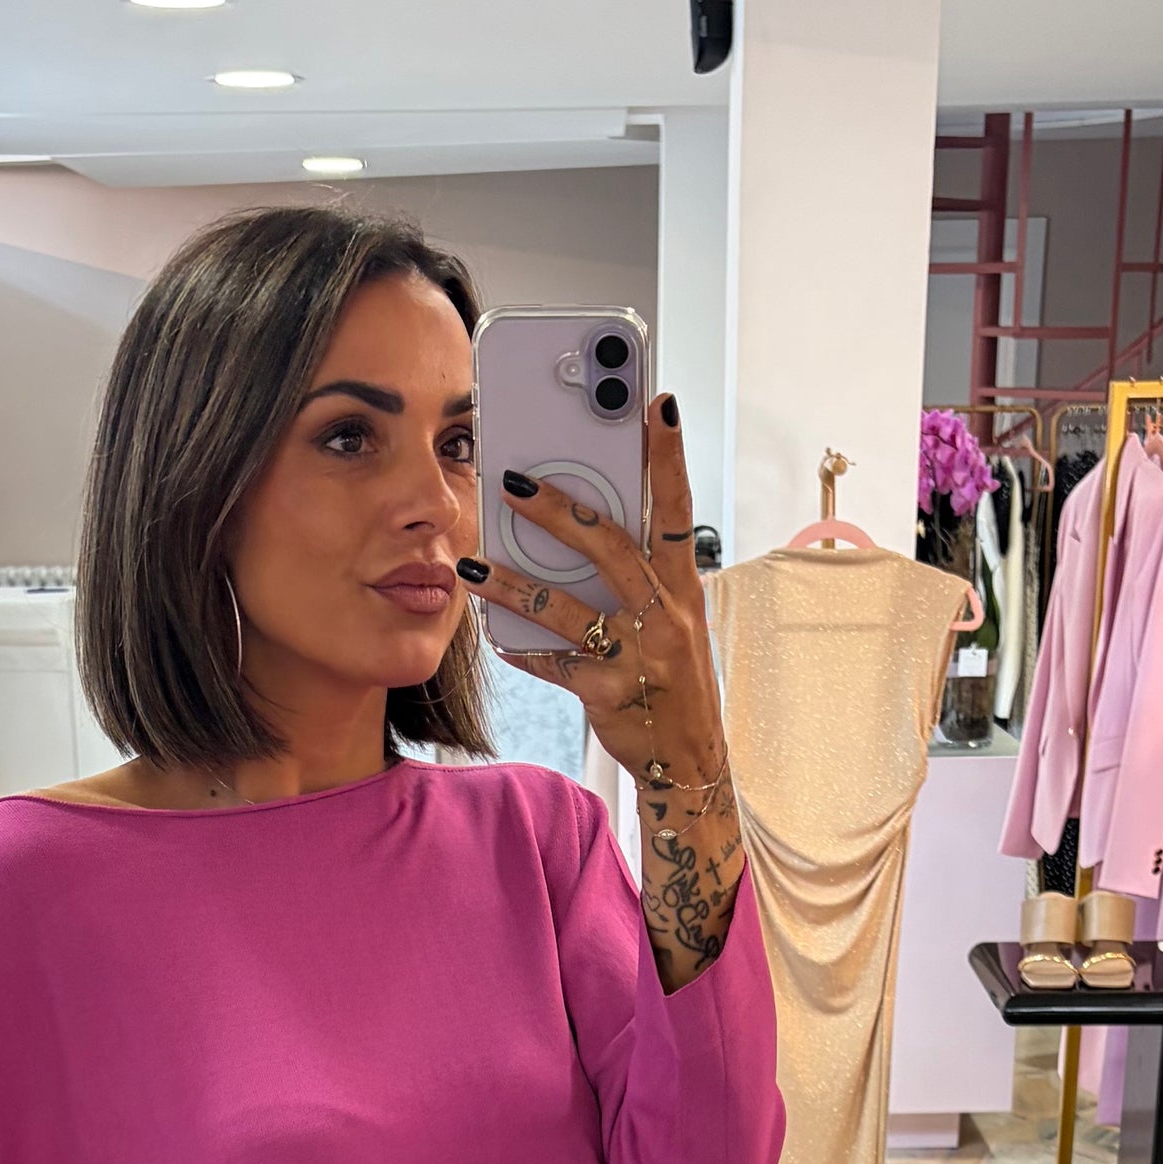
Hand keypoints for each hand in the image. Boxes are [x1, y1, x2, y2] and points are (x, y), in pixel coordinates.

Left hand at [458, 396, 744, 990]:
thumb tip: (577, 523)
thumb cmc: (671, 677)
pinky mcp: (611, 693)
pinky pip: (554, 664)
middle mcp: (667, 613)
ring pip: (568, 607)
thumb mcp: (670, 618)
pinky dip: (521, 649)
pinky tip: (492, 634)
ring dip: (514, 582)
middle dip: (560, 508)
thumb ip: (636, 573)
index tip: (656, 401)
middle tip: (513, 480)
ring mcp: (640, 655)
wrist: (690, 762)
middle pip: (610, 545)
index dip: (668, 454)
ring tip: (472, 564)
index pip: (678, 506)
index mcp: (684, 583)